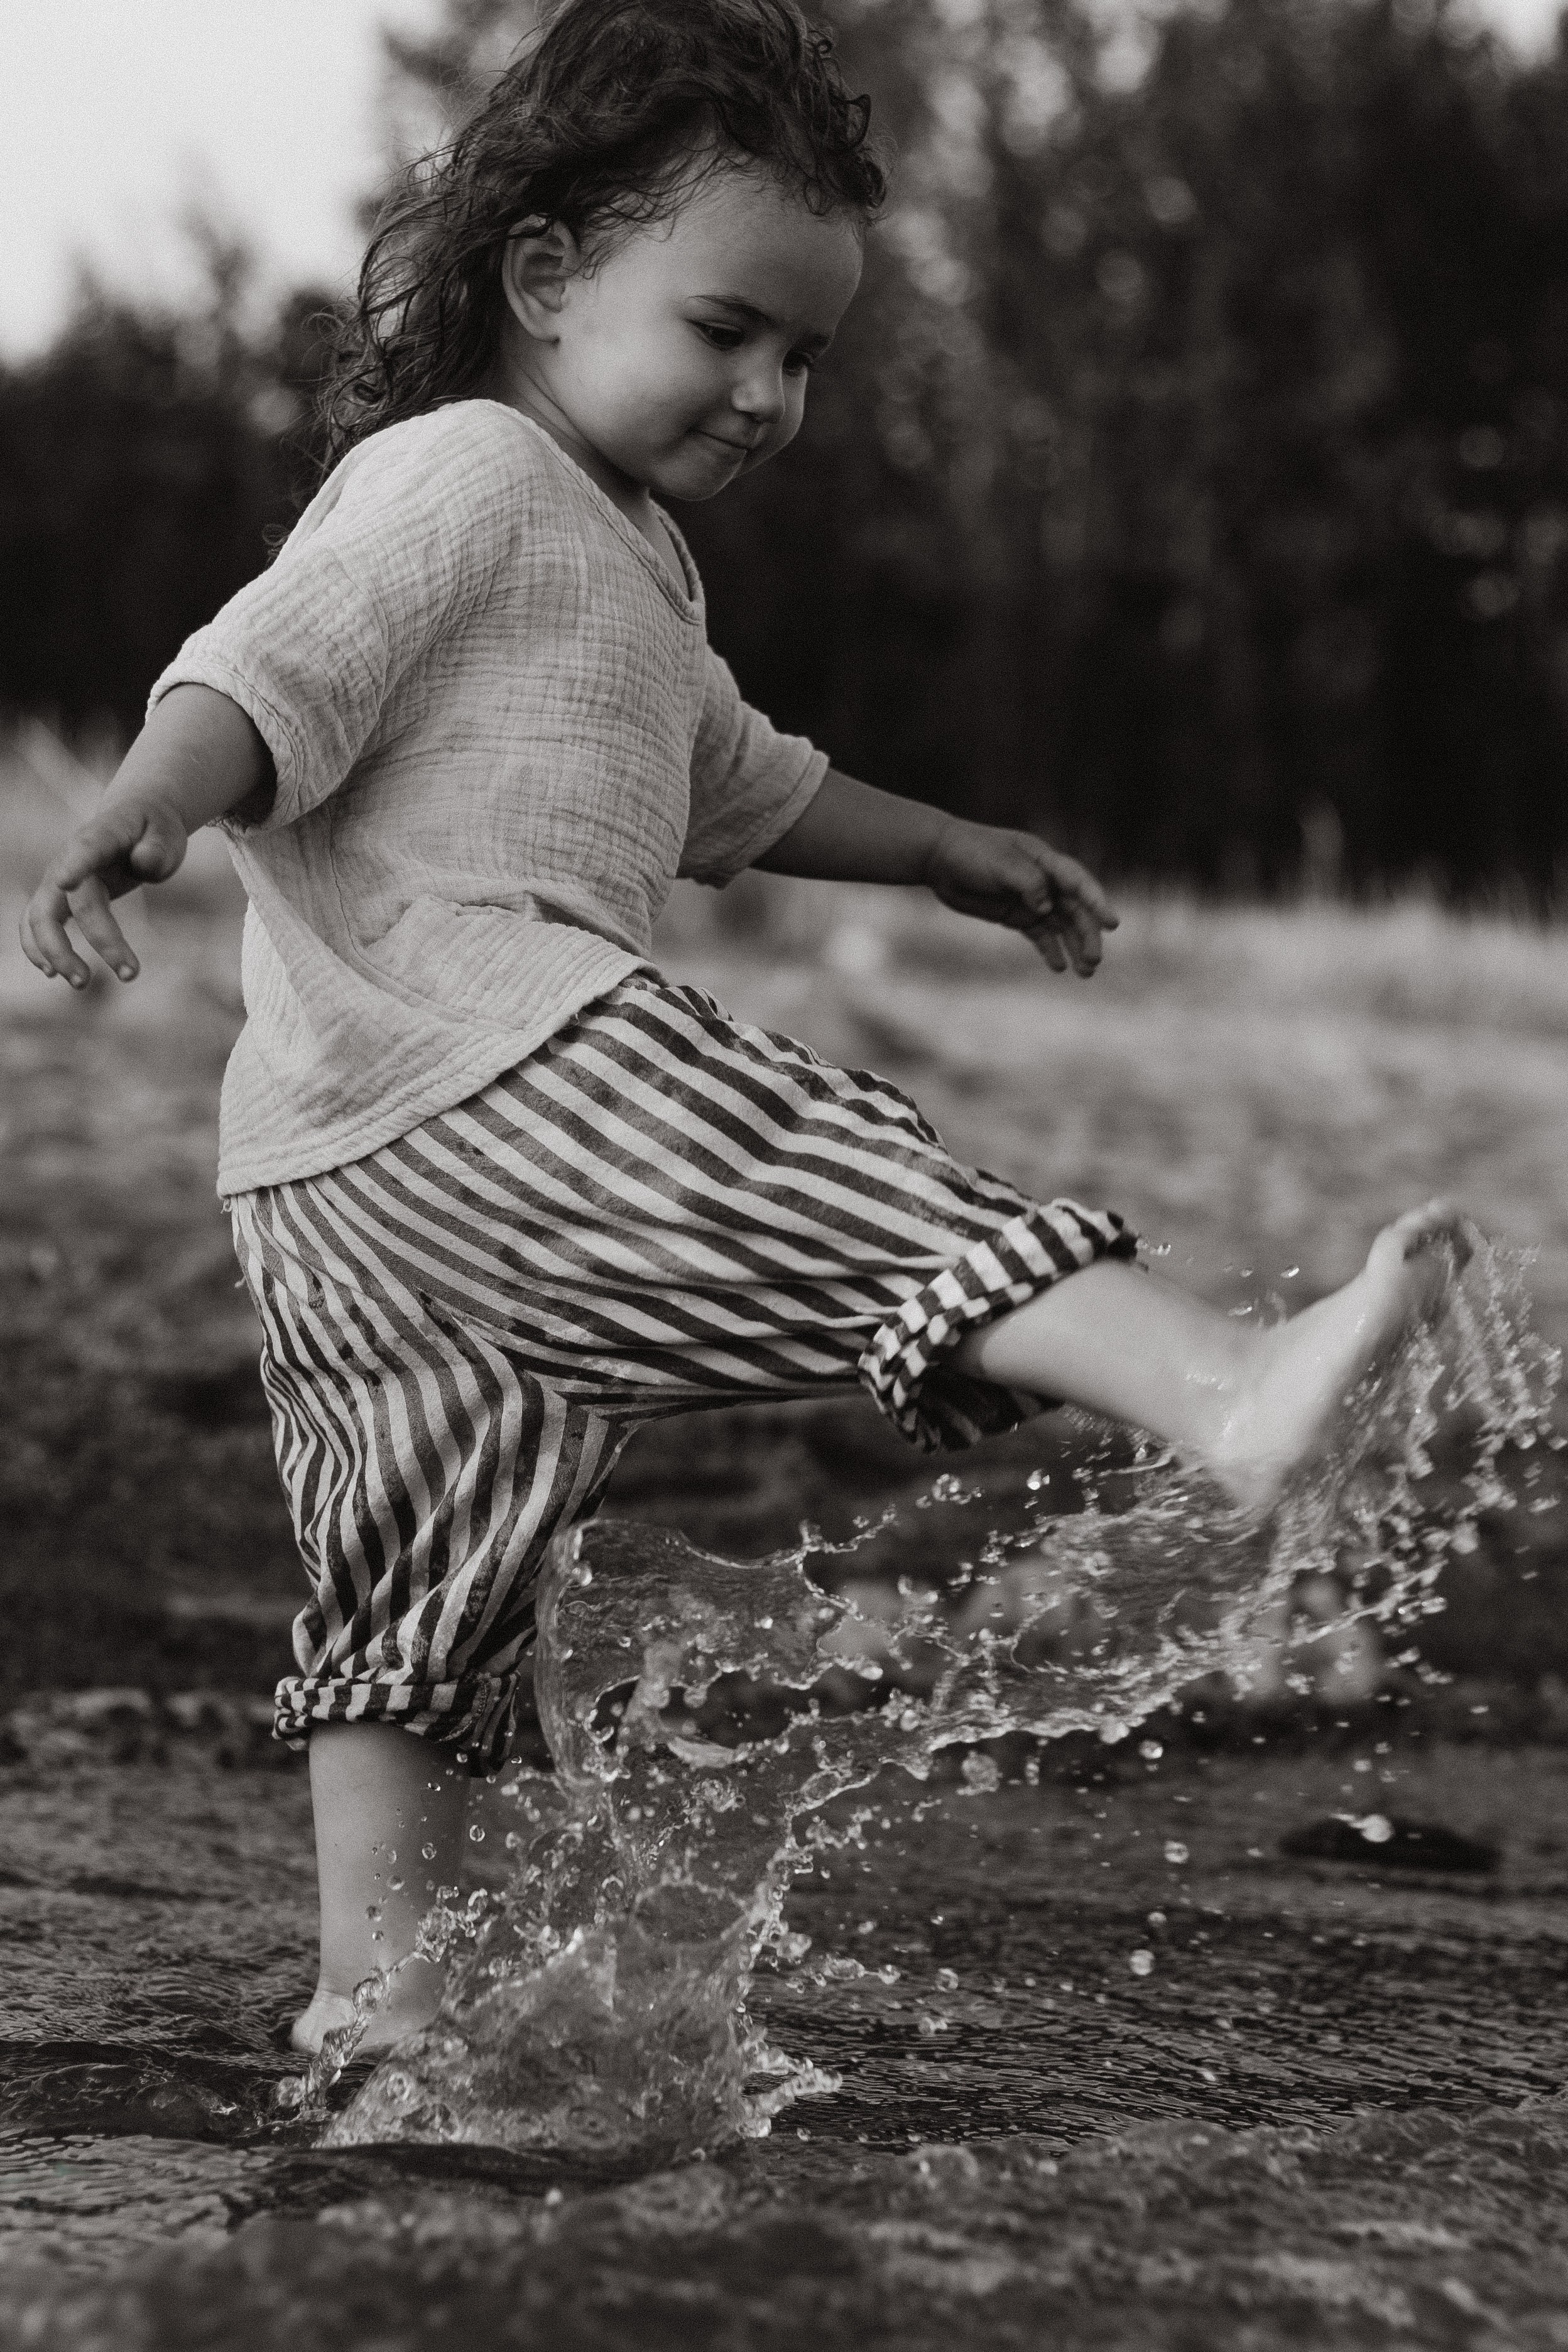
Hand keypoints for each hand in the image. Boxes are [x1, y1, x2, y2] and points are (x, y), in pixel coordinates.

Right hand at [20, 798, 189, 988]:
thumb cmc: (153, 830)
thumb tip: (144, 864)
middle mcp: (71, 858)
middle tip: (130, 974)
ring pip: (41, 916)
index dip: (75, 863)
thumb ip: (158, 849)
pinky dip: (37, 948)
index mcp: (102, 836)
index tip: (65, 879)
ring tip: (83, 983)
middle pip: (72, 899)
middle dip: (97, 936)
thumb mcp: (167, 834)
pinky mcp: (55, 896)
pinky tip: (51, 973)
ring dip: (56, 952)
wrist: (133, 821)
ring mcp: (57, 877)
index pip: (87, 849)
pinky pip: (34, 923)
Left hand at [921, 819, 1117, 974]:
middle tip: (1094, 961)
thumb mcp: (1000, 864)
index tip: (1112, 924)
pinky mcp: (1016, 915)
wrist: (938, 858)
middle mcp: (1044, 881)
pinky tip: (1059, 968)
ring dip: (1075, 947)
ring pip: (1061, 926)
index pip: (1078, 883)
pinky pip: (1039, 935)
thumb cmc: (971, 853)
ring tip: (1086, 973)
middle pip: (1075, 910)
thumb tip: (1047, 906)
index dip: (1097, 902)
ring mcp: (1031, 899)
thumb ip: (1027, 882)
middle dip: (1088, 935)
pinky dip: (1050, 950)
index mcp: (1045, 861)